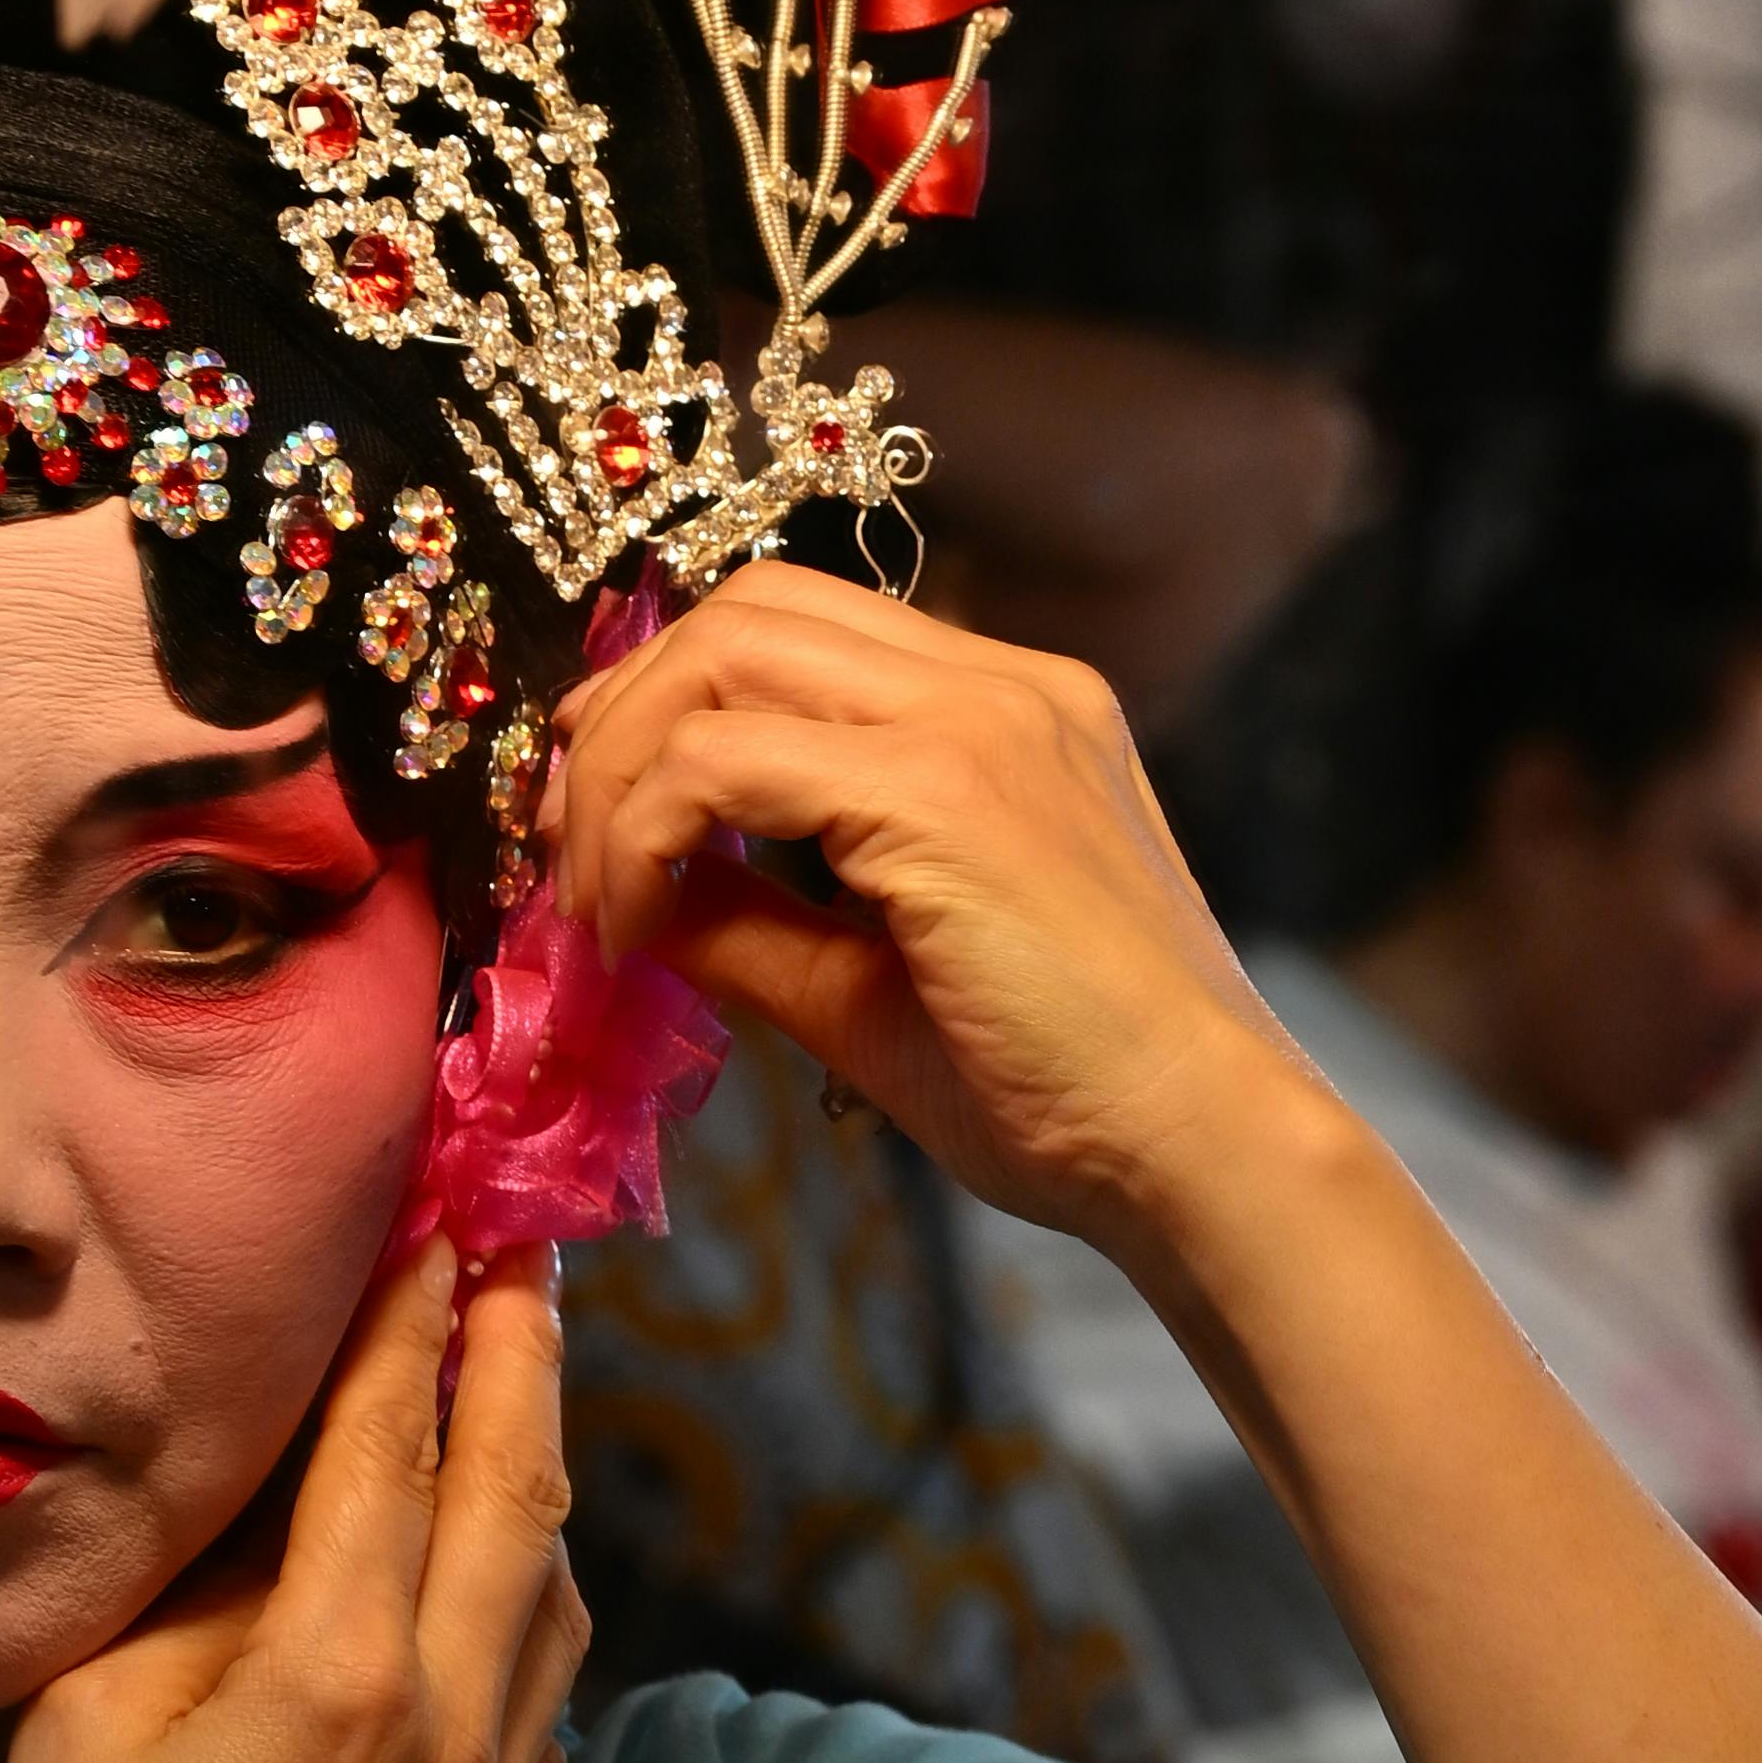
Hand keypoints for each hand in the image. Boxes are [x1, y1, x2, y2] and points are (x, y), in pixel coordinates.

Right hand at [0, 1238, 588, 1762]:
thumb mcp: (94, 1721)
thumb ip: (202, 1594)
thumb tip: (283, 1497)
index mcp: (338, 1670)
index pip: (393, 1447)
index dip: (414, 1324)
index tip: (440, 1226)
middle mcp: (450, 1721)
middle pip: (516, 1494)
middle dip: (524, 1358)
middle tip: (528, 1254)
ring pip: (554, 1595)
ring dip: (540, 1479)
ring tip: (523, 1387)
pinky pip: (547, 1697)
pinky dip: (530, 1605)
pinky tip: (500, 1574)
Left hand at [547, 562, 1305, 1258]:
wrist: (1199, 1151)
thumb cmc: (1066, 1096)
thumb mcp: (875, 986)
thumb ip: (758, 920)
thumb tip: (631, 895)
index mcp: (1009, 710)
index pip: (795, 629)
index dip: (668, 703)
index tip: (599, 821)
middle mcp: (1001, 684)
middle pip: (746, 610)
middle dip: (622, 716)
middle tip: (562, 844)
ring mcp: (979, 720)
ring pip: (724, 654)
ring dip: (621, 770)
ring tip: (594, 899)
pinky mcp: (941, 791)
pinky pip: (722, 763)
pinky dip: (644, 836)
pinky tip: (637, 932)